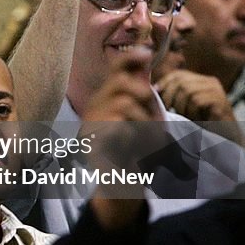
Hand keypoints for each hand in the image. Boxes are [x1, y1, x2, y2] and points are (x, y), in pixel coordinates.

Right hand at [83, 51, 158, 218]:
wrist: (124, 188)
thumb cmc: (136, 154)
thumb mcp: (146, 118)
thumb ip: (141, 91)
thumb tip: (142, 57)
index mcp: (107, 101)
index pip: (115, 70)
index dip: (130, 59)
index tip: (147, 55)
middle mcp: (95, 108)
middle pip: (123, 83)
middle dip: (145, 100)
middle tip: (153, 121)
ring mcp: (91, 124)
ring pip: (125, 103)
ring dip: (145, 124)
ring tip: (148, 143)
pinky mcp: (93, 142)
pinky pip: (119, 126)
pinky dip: (135, 138)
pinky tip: (135, 150)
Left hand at [156, 69, 235, 121]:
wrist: (225, 136)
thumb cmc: (202, 123)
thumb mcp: (186, 105)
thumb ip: (175, 95)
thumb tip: (154, 88)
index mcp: (201, 80)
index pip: (178, 74)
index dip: (164, 82)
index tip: (156, 93)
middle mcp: (210, 82)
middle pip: (181, 81)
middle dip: (170, 96)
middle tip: (168, 109)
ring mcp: (216, 90)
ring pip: (188, 91)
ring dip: (182, 106)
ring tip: (186, 116)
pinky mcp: (220, 101)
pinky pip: (197, 101)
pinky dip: (192, 111)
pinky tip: (196, 119)